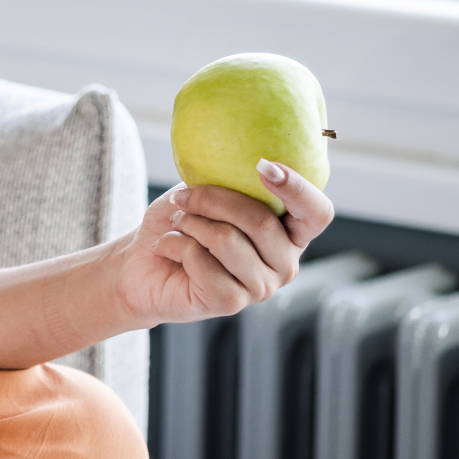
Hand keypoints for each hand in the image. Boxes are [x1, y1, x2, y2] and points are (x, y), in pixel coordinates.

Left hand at [112, 160, 334, 326]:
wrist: (141, 264)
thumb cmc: (178, 223)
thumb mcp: (206, 191)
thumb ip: (230, 178)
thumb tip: (247, 155)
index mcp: (289, 233)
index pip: (317, 213)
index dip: (297, 188)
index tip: (264, 165)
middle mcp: (284, 263)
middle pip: (260, 220)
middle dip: (211, 199)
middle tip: (181, 197)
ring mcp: (261, 287)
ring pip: (226, 238)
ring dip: (188, 223)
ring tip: (176, 225)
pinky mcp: (230, 302)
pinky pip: (200, 260)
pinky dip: (173, 244)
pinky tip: (167, 248)